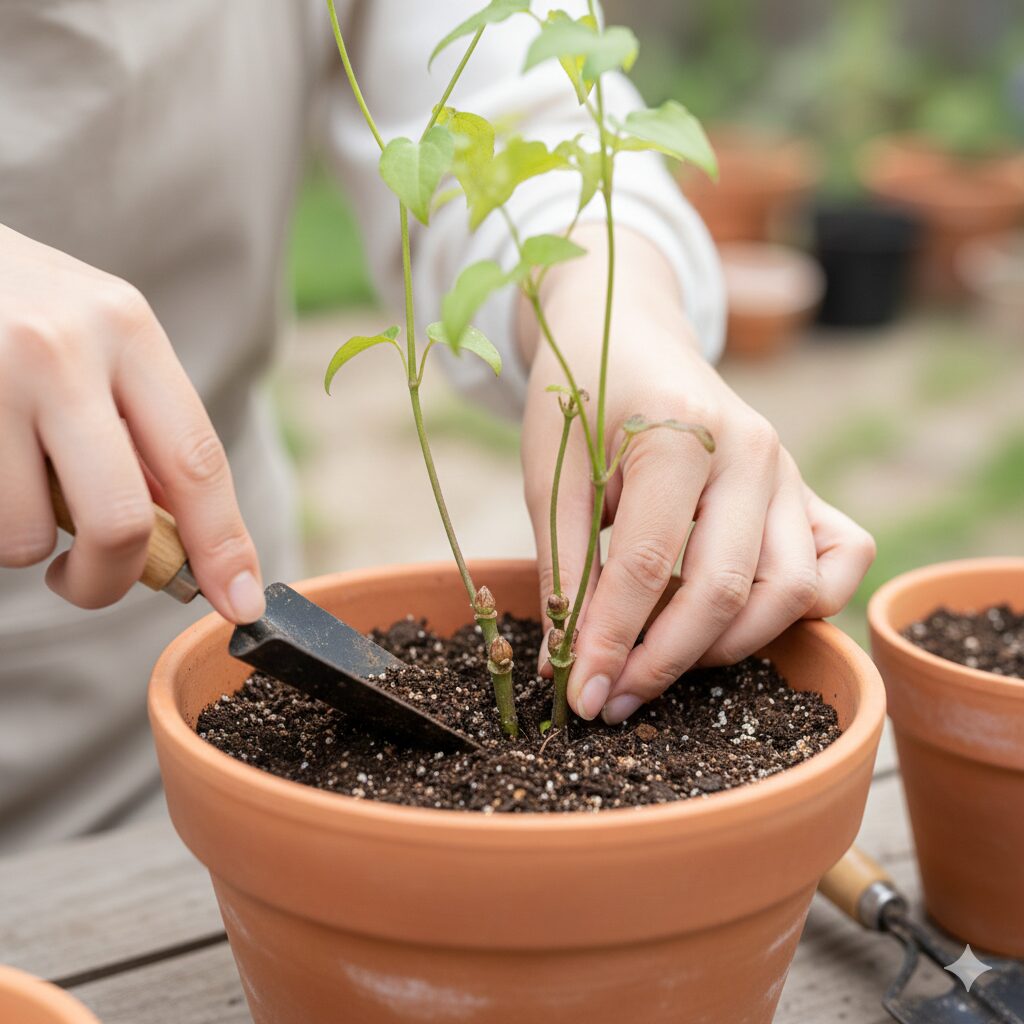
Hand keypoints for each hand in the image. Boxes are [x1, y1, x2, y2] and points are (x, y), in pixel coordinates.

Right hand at [0, 224, 263, 622]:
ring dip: (23, 544)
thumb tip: (183, 538)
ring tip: (12, 487)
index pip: (197, 460)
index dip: (223, 544)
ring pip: (26, 534)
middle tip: (85, 582)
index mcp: (128, 329)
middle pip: (119, 518)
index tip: (242, 602)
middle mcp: (64, 348)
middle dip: (108, 578)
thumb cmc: (16, 309)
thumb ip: (141, 424)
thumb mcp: (95, 338)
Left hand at [520, 226, 874, 723]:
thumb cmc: (581, 398)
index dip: (611, 641)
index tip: (580, 695)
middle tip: (613, 699)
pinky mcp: (805, 486)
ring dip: (728, 646)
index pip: (649, 564)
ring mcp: (789, 468)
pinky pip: (840, 561)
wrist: (626, 333)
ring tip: (661, 661)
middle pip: (726, 588)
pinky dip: (804, 607)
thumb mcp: (551, 473)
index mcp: (680, 431)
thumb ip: (565, 567)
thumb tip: (569, 665)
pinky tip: (740, 618)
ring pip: (791, 591)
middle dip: (665, 661)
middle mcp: (751, 450)